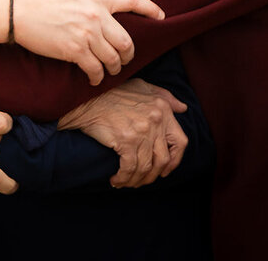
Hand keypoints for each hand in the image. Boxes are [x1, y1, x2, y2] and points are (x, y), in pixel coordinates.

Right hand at [13, 0, 164, 84]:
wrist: (18, 15)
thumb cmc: (40, 0)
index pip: (131, 1)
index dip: (150, 8)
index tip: (161, 17)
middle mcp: (96, 17)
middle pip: (127, 42)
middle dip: (127, 55)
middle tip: (121, 60)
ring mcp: (86, 34)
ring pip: (112, 58)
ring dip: (112, 68)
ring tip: (107, 71)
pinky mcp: (75, 50)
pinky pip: (95, 69)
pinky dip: (97, 77)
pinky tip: (93, 79)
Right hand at [57, 79, 187, 187]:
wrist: (85, 98)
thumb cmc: (111, 92)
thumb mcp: (142, 86)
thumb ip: (165, 96)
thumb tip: (183, 108)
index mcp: (162, 109)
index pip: (180, 141)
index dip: (175, 160)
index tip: (165, 169)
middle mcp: (155, 120)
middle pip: (163, 158)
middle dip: (153, 174)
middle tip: (142, 179)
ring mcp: (141, 131)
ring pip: (146, 167)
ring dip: (137, 180)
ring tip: (127, 182)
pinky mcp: (125, 141)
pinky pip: (130, 168)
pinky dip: (124, 178)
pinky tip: (116, 180)